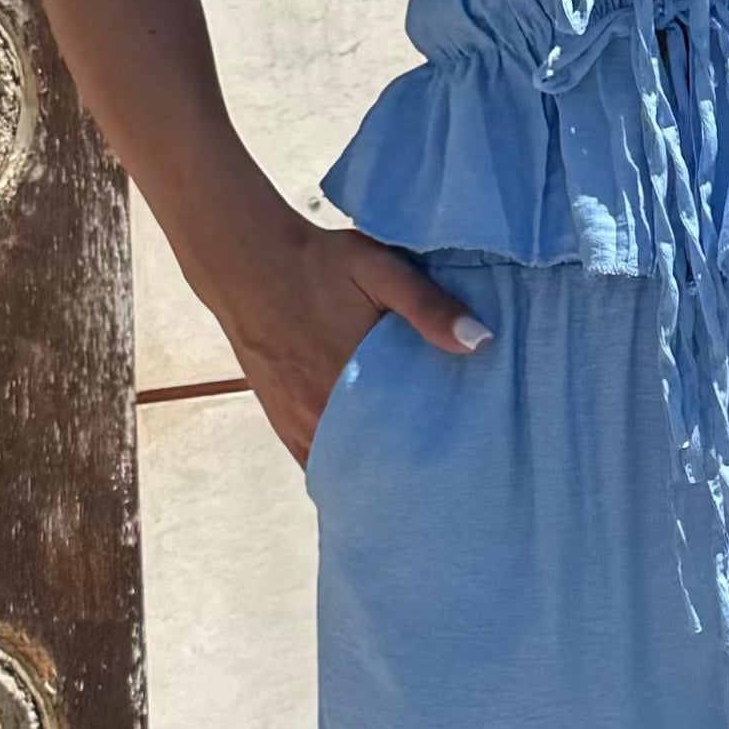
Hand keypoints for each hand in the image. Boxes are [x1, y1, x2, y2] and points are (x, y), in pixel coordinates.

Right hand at [239, 227, 484, 468]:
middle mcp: (320, 413)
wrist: (246, 260)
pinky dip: (340, 463)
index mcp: (352, 381)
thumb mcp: (381, 270)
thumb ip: (430, 308)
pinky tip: (364, 463)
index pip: (404, 441)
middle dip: (406, 465)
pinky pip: (314, 460)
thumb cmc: (319, 264)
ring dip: (372, 467)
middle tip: (441, 466)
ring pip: (344, 465)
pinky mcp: (280, 421)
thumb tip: (481, 342)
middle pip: (375, 460)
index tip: (460, 456)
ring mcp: (296, 422)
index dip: (432, 451)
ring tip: (407, 468)